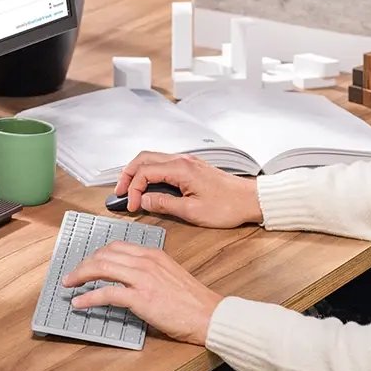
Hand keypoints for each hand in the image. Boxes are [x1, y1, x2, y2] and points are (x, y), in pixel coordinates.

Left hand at [62, 242, 222, 344]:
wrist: (208, 315)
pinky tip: (79, 303)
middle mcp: (145, 261)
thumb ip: (149, 271)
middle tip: (73, 276)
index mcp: (152, 254)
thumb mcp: (170, 274)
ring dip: (80, 276)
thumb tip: (127, 279)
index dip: (96, 255)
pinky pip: (106, 294)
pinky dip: (88, 298)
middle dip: (83, 264)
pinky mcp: (140, 298)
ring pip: (101, 268)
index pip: (116, 247)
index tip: (87, 263)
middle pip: (104, 255)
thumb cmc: (192, 301)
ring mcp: (142, 278)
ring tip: (70, 285)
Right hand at [114, 152, 262, 228]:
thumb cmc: (227, 206)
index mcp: (181, 169)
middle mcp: (182, 160)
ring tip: (130, 189)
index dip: (133, 190)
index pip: (144, 172)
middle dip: (127, 174)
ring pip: (152, 158)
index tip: (132, 206)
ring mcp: (187, 161)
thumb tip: (144, 201)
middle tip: (119, 192)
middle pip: (143, 158)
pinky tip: (148, 185)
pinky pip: (163, 163)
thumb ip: (164, 205)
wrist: (250, 200)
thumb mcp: (192, 211)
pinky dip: (150, 172)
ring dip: (138, 172)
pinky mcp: (191, 166)